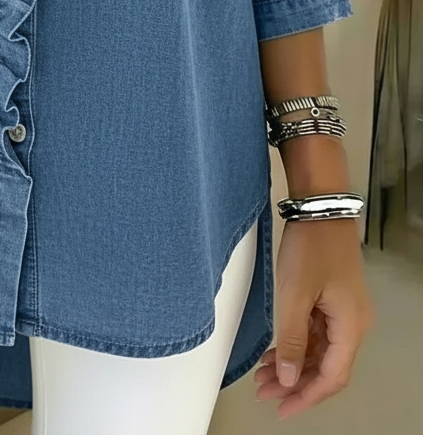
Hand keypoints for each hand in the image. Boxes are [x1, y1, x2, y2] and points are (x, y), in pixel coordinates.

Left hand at [253, 216, 374, 417]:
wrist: (319, 207)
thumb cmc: (310, 248)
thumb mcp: (295, 295)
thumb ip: (291, 340)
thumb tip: (289, 378)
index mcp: (351, 327)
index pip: (332, 377)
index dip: (307, 397)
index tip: (281, 409)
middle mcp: (353, 324)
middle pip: (327, 367)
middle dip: (296, 383)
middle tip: (264, 392)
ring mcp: (343, 310)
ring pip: (319, 350)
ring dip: (293, 364)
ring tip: (263, 375)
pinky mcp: (332, 298)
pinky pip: (316, 332)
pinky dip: (296, 344)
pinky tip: (274, 351)